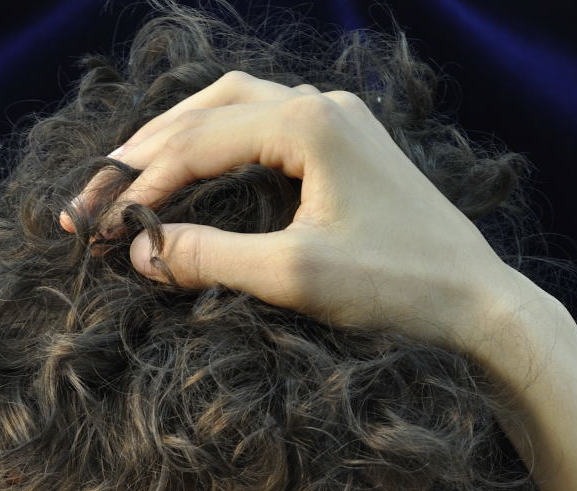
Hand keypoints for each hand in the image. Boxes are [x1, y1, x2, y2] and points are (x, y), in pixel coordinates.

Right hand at [59, 71, 515, 350]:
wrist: (479, 301)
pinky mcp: (352, 147)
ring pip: (240, 106)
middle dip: (150, 152)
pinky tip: (201, 173)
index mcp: (309, 122)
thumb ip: (211, 258)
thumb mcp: (293, 277)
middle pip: (211, 107)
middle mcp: (324, 104)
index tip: (99, 228)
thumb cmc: (396, 287)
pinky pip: (269, 126)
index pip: (199, 142)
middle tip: (98, 192)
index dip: (141, 186)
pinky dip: (223, 145)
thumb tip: (140, 254)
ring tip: (135, 174)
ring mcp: (341, 120)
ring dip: (184, 138)